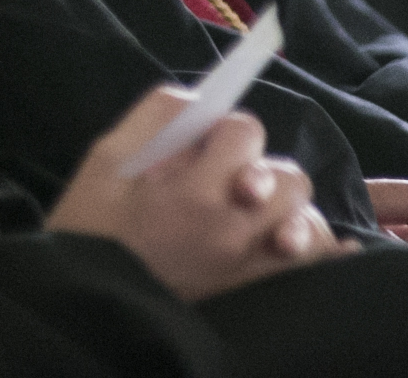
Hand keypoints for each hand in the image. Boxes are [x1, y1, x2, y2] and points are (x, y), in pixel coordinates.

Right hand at [51, 83, 348, 299]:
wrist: (88, 308)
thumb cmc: (90, 231)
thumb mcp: (105, 161)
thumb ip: (155, 118)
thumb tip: (199, 99)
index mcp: (194, 191)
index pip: (245, 132)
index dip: (226, 130)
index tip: (205, 144)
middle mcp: (233, 230)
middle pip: (290, 178)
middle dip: (264, 170)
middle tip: (231, 184)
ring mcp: (249, 267)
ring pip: (309, 226)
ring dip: (288, 211)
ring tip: (259, 216)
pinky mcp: (252, 293)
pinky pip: (311, 270)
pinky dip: (319, 253)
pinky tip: (313, 244)